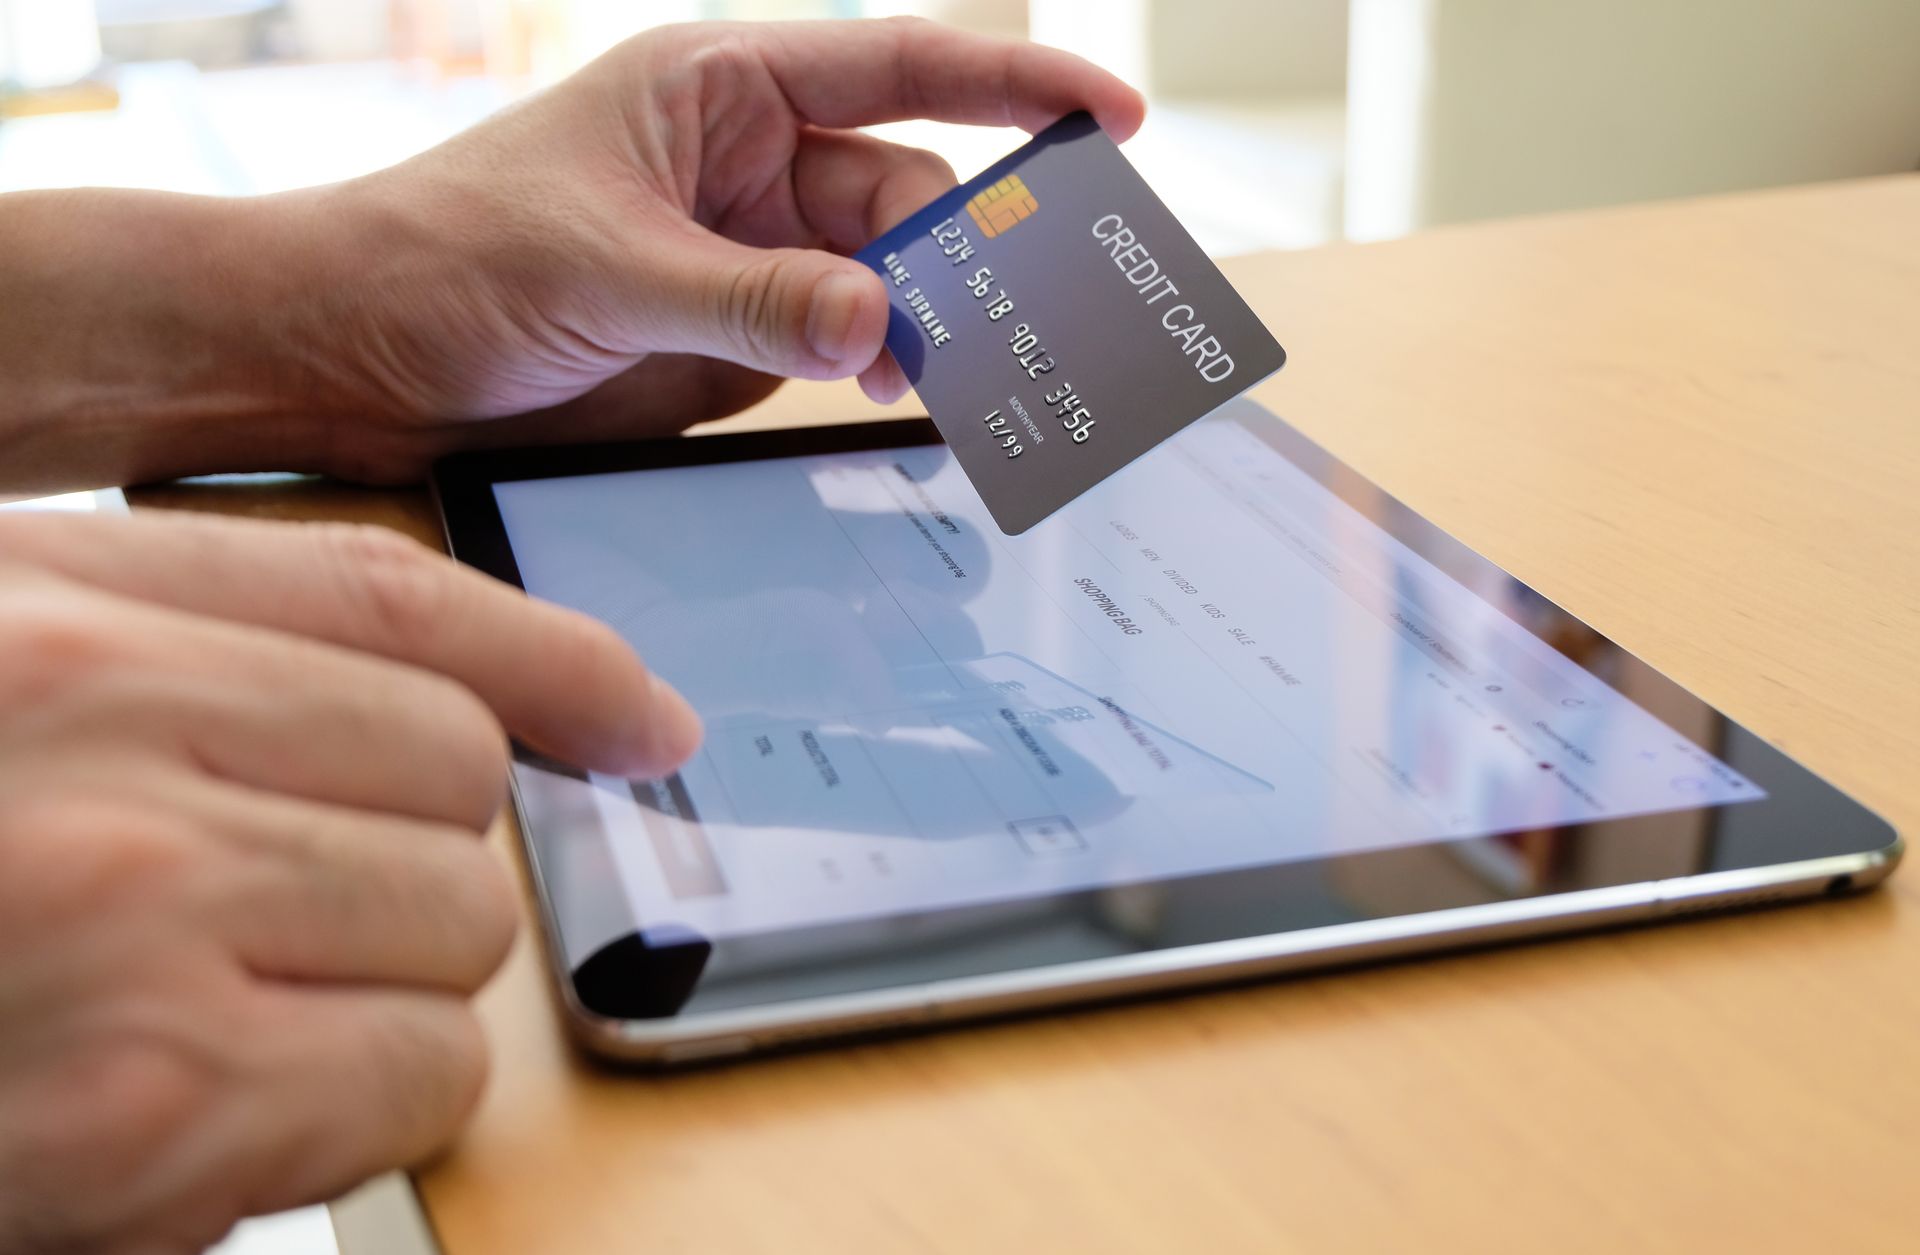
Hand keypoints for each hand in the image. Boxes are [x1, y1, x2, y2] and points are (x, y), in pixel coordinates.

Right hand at [0, 510, 698, 1253]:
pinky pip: (417, 1075)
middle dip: (408, 857)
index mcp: (42, 617)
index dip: (547, 651)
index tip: (642, 713)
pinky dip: (360, 1102)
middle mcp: (96, 733)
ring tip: (227, 1016)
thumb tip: (459, 734)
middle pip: (453, 773)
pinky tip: (221, 1113)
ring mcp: (136, 917)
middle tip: (284, 914)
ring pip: (456, 925)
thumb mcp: (11, 699)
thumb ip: (181, 682)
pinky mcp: (153, 1106)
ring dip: (389, 984)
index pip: (385, 597)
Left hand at [297, 18, 1144, 478]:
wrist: (352, 356)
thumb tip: (881, 331)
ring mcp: (753, 263)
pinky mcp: (741, 348)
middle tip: (1028, 328)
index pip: (900, 68)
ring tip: (983, 383)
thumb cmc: (444, 257)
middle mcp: (752, 168)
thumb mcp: (599, 265)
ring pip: (891, 286)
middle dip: (970, 258)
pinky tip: (921, 409)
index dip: (1014, 84)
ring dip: (937, 330)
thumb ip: (748, 300)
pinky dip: (891, 382)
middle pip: (910, 200)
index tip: (1111, 119)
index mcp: (723, 90)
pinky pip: (847, 355)